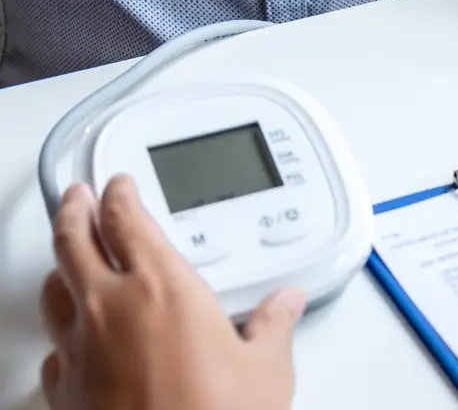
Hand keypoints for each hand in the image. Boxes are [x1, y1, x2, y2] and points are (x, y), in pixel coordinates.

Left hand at [40, 177, 304, 409]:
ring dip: (61, 265)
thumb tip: (287, 304)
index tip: (119, 185)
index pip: (127, 219)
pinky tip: (72, 338)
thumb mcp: (266, 369)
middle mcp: (111, 309)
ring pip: (54, 289)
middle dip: (75, 210)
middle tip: (78, 196)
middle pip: (74, 240)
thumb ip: (274, 325)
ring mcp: (81, 350)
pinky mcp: (65, 392)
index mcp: (163, 287)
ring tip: (69, 257)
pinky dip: (61, 333)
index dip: (119, 195)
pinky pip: (52, 348)